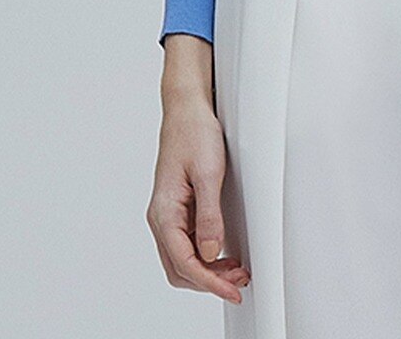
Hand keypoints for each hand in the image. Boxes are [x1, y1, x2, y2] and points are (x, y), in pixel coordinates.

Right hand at [146, 89, 250, 304]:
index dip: (210, 282)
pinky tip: (223, 254)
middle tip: (239, 282)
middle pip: (180, 268)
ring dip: (208, 270)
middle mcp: (161, 217)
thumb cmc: (194, 133)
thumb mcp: (209, 173)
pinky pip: (187, 243)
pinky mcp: (178, 208)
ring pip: (183, 258)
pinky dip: (205, 255)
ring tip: (236, 271)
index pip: (184, 262)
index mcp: (164, 212)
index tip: (232, 290)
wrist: (186, 109)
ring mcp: (168, 213)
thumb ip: (209, 216)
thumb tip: (211, 253)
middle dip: (209, 281)